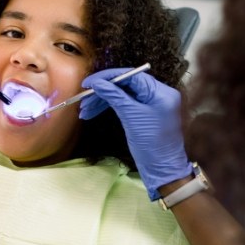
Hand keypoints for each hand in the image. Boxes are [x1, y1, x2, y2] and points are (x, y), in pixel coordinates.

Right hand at [80, 68, 191, 199]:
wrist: (161, 169)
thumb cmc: (151, 144)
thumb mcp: (130, 116)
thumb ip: (115, 96)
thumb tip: (97, 83)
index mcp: (160, 92)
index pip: (130, 75)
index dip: (107, 77)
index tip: (88, 83)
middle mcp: (158, 94)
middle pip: (125, 85)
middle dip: (103, 91)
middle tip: (83, 99)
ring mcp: (152, 104)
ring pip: (123, 95)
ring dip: (103, 101)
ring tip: (85, 111)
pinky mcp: (146, 113)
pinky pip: (125, 104)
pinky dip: (110, 107)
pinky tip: (94, 112)